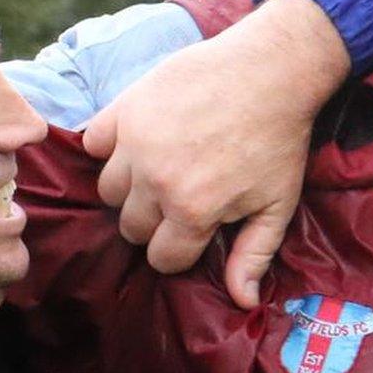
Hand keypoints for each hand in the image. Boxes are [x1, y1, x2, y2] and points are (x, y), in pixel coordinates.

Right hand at [81, 0, 350, 308]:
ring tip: (161, 170)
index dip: (181, 249)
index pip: (162, 258)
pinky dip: (110, 146)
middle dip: (155, 221)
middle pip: (131, 227)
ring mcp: (135, 143)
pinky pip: (94, 143)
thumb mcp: (277, 204)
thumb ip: (254, 255)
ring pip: (108, 190)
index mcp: (192, 210)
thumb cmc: (279, 140)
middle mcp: (155, 181)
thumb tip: (243, 302)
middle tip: (182, 197)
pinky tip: (140, 143)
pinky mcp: (124, 108)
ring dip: (131, 187)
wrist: (271, 70)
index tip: (197, 229)